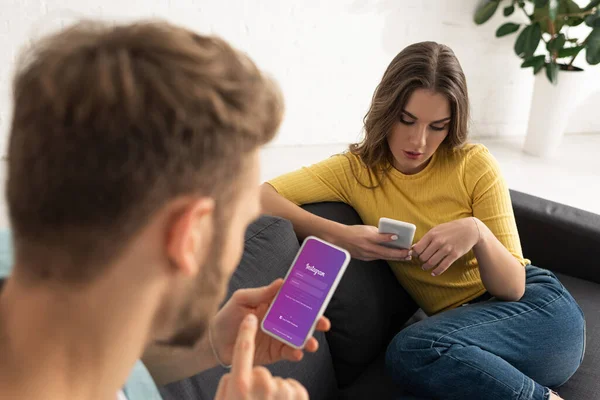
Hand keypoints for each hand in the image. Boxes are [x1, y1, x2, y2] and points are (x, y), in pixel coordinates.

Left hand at [210, 280, 330, 365]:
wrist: (214, 343)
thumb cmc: (227, 316)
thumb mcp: (242, 299)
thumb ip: (262, 292)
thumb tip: (282, 281)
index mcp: (274, 304)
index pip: (295, 299)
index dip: (309, 298)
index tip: (320, 297)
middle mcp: (280, 320)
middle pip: (303, 320)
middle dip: (316, 322)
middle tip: (324, 323)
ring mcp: (279, 337)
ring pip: (300, 338)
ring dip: (309, 340)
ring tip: (311, 343)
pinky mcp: (275, 353)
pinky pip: (289, 353)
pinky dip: (295, 353)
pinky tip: (297, 353)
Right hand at [337, 225, 411, 260]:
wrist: (340, 239)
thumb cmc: (354, 232)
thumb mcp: (367, 228)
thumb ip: (378, 232)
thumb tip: (390, 236)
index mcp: (367, 237)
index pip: (379, 238)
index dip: (388, 237)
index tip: (397, 236)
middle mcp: (367, 247)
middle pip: (386, 252)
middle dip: (399, 254)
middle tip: (409, 253)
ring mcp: (367, 254)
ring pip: (384, 257)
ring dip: (396, 257)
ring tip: (406, 257)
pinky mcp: (366, 258)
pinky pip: (379, 258)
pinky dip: (387, 257)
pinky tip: (395, 257)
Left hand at [411, 217, 480, 276]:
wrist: (470, 229)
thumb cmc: (451, 229)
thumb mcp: (437, 230)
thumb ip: (426, 238)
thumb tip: (414, 248)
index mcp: (432, 234)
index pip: (418, 248)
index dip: (415, 254)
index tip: (415, 256)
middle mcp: (438, 241)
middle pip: (423, 257)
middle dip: (421, 261)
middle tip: (421, 262)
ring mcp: (447, 249)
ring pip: (431, 263)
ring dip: (426, 267)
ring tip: (425, 267)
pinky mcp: (454, 255)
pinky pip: (443, 266)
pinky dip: (436, 271)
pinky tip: (433, 273)